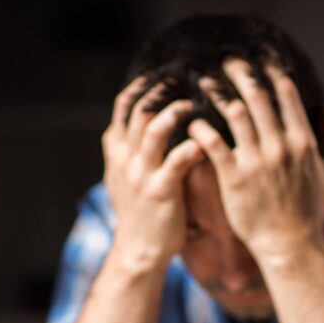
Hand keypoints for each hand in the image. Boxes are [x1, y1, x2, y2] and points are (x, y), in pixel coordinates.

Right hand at [102, 77, 204, 266]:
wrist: (138, 251)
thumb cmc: (139, 213)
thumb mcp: (122, 177)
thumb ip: (128, 149)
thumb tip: (137, 121)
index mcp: (117, 151)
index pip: (124, 104)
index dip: (144, 84)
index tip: (165, 71)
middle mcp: (126, 158)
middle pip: (140, 109)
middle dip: (163, 89)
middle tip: (187, 78)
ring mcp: (141, 174)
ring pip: (154, 129)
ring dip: (177, 112)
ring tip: (195, 105)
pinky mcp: (160, 191)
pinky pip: (177, 160)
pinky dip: (193, 145)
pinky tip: (206, 140)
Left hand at [187, 60, 323, 262]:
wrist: (292, 246)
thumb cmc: (309, 214)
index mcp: (302, 142)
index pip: (285, 95)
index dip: (270, 74)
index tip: (259, 63)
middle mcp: (280, 146)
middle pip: (257, 96)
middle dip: (240, 73)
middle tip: (226, 61)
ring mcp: (257, 161)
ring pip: (234, 113)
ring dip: (217, 93)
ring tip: (203, 83)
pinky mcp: (234, 178)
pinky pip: (213, 144)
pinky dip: (201, 129)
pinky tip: (193, 122)